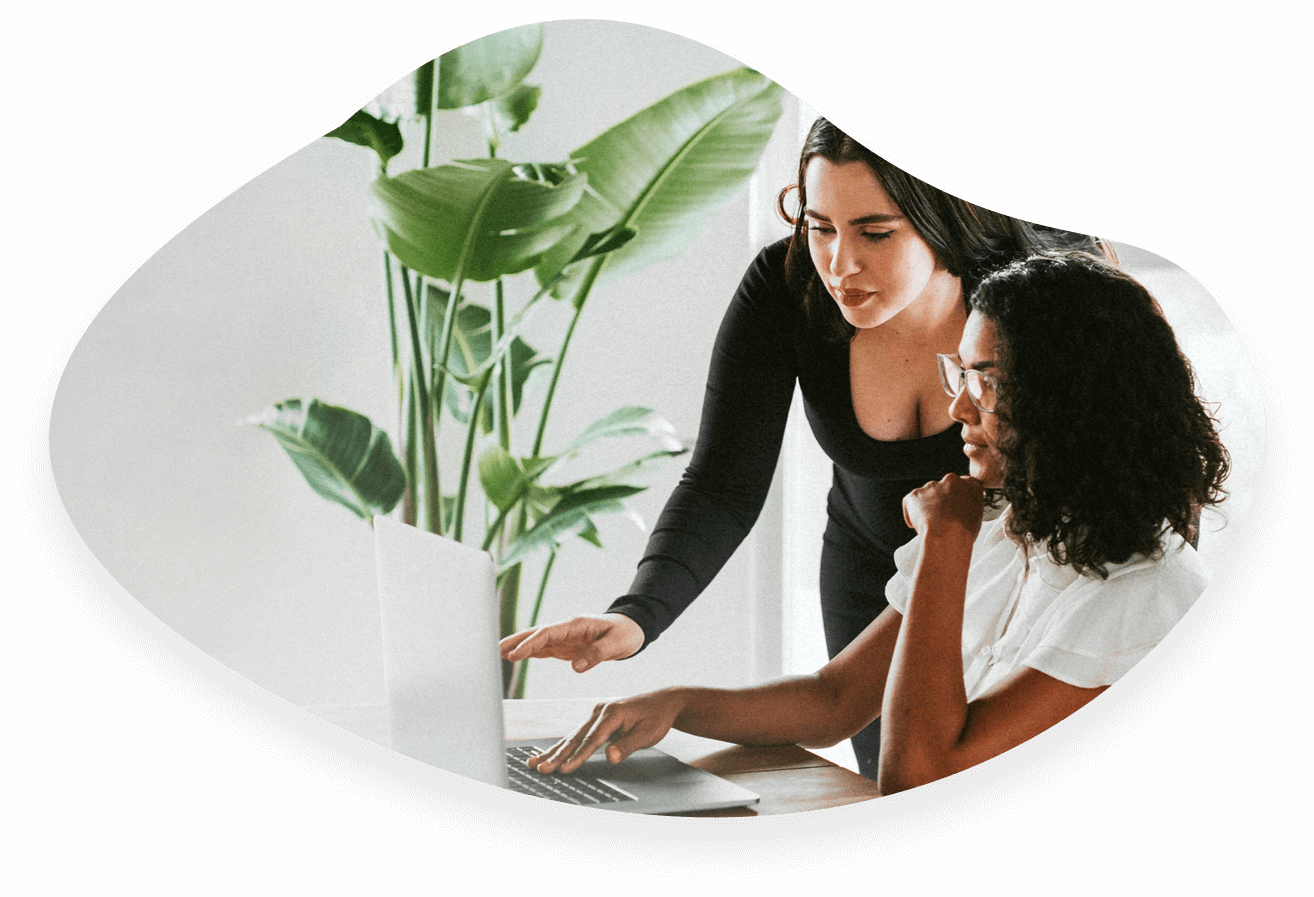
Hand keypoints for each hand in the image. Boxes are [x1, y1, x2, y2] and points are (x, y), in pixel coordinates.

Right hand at [499, 613, 644, 672]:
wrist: (631, 629)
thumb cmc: (625, 634)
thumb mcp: (616, 644)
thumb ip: (596, 654)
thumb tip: (575, 667)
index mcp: (575, 625)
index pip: (547, 633)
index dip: (529, 643)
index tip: (514, 655)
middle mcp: (565, 629)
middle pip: (535, 633)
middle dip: (514, 641)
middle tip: (492, 650)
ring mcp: (563, 638)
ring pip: (535, 641)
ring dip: (517, 646)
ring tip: (495, 654)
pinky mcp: (564, 647)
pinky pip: (542, 649)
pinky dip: (528, 653)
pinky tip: (513, 658)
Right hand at [525, 689, 684, 774]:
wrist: (663, 702)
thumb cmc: (657, 718)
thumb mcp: (648, 734)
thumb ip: (627, 745)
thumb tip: (609, 758)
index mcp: (612, 713)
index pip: (592, 740)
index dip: (578, 757)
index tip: (565, 769)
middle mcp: (600, 711)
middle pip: (576, 737)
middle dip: (557, 755)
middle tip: (540, 769)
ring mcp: (596, 713)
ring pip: (572, 736)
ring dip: (553, 751)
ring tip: (534, 763)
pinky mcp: (595, 718)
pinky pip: (576, 734)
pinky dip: (562, 745)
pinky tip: (549, 754)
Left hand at [902, 473, 984, 541]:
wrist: (946, 534)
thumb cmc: (963, 530)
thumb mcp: (977, 516)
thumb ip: (970, 505)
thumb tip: (963, 508)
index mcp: (967, 484)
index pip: (964, 485)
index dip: (958, 497)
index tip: (955, 507)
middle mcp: (949, 481)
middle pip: (943, 489)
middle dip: (941, 502)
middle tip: (942, 518)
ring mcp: (930, 487)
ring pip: (927, 496)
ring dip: (927, 507)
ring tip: (931, 525)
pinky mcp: (914, 494)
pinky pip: (911, 503)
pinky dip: (912, 514)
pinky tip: (919, 525)